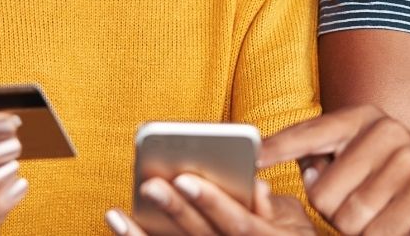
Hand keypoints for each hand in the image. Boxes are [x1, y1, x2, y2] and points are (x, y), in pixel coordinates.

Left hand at [104, 175, 314, 234]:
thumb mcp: (293, 223)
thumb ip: (273, 206)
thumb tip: (254, 186)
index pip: (239, 223)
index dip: (212, 202)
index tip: (186, 178)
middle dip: (173, 210)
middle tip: (149, 185)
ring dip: (142, 235)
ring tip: (116, 214)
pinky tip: (118, 224)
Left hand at [259, 105, 409, 234]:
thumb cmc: (402, 190)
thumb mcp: (363, 164)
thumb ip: (328, 162)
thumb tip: (303, 169)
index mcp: (364, 118)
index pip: (310, 133)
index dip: (277, 149)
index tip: (250, 159)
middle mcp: (385, 130)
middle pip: (321, 193)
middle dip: (335, 215)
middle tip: (368, 210)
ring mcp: (407, 158)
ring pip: (346, 218)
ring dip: (361, 232)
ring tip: (386, 218)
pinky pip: (375, 233)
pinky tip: (402, 228)